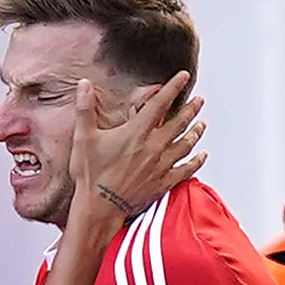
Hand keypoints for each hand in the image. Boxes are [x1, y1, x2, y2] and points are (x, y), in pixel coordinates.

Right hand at [69, 70, 206, 228]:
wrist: (99, 208)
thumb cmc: (91, 175)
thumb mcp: (83, 138)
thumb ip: (85, 109)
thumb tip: (84, 84)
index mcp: (136, 133)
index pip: (160, 104)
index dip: (173, 88)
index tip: (183, 76)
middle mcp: (153, 147)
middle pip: (179, 123)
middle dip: (190, 109)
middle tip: (199, 101)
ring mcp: (160, 166)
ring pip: (185, 144)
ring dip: (195, 132)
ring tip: (202, 124)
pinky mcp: (162, 183)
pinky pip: (185, 170)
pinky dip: (196, 162)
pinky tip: (202, 156)